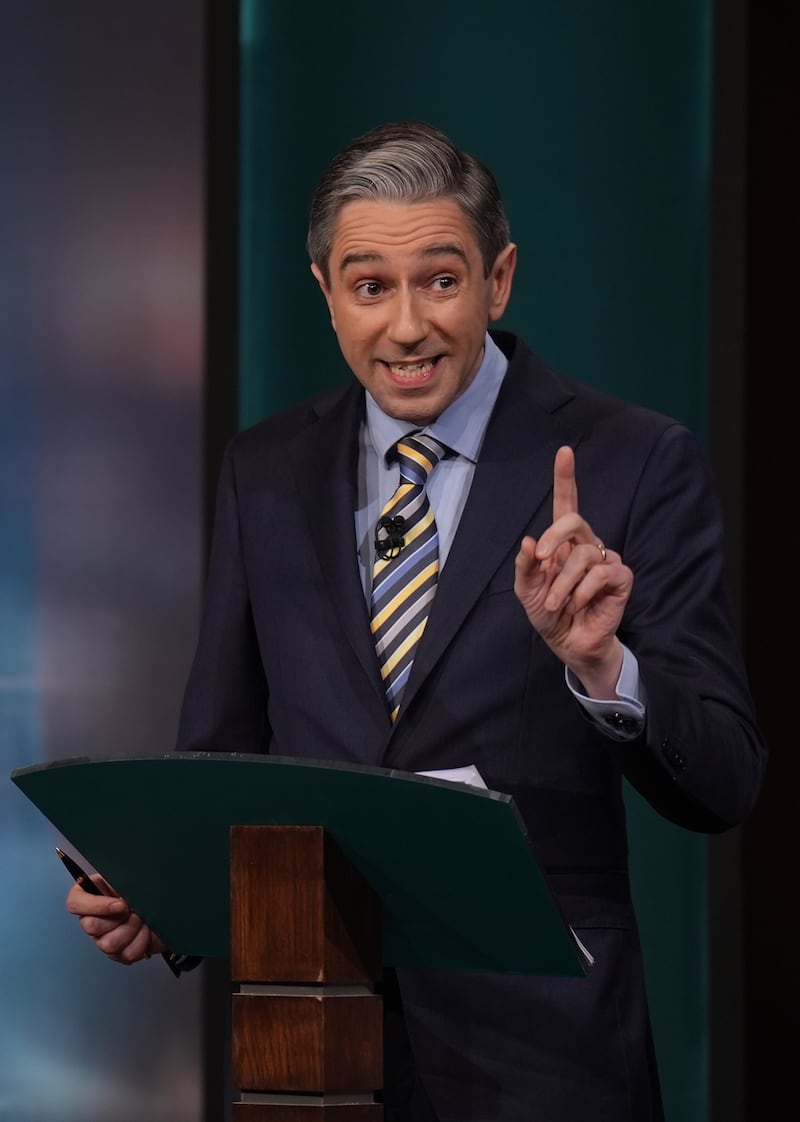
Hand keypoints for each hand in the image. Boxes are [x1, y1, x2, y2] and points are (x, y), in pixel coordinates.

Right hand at [65, 874, 167, 965]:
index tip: (120, 904)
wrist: (167, 907)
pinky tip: (146, 931)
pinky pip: (126, 954)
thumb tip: (117, 895)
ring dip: (132, 929)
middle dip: (119, 918)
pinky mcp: (119, 954)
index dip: (94, 906)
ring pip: (108, 943)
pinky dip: (142, 941)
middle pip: (90, 926)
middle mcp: (93, 919)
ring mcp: (104, 939)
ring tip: (142, 919)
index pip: (74, 902)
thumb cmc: (147, 890)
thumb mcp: (132, 878)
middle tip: (133, 909)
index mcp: (92, 895)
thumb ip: (119, 881)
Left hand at [514, 445, 632, 698]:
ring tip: (557, 603)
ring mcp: (606, 559)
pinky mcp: (621, 577)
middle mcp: (587, 545)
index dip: (566, 477)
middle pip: (574, 520)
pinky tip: (579, 604)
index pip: (567, 503)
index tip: (565, 452)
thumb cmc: (549, 613)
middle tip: (542, 560)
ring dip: (563, 583)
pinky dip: (583, 591)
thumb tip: (528, 541)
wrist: (569, 642)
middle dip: (554, 538)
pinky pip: (601, 573)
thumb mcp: (527, 591)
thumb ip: (525, 566)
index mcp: (563, 543)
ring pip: (584, 554)